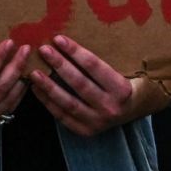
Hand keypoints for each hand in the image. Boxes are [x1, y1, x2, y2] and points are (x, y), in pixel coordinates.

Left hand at [30, 36, 149, 136]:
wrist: (136, 110)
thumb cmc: (128, 83)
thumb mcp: (126, 70)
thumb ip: (102, 62)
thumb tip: (71, 43)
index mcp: (122, 89)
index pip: (94, 66)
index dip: (75, 52)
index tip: (59, 39)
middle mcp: (110, 107)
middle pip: (79, 83)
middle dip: (59, 65)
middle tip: (43, 50)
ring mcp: (98, 122)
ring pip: (68, 102)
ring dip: (48, 86)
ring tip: (34, 72)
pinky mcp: (86, 131)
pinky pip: (63, 116)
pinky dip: (48, 102)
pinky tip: (37, 90)